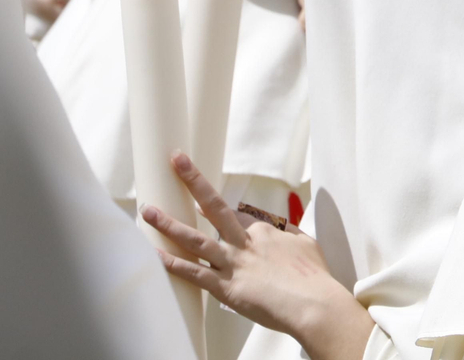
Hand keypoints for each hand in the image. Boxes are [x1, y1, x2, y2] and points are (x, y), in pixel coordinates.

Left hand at [144, 153, 373, 359]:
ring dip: (170, 224)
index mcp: (265, 232)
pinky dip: (174, 265)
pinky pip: (195, 274)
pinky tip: (155, 256)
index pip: (235, 215)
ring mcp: (234, 264)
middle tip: (176, 160)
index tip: (196, 200)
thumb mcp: (307, 245)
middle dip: (194, 182)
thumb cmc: (315, 277)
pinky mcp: (227, 287)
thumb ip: (291, 234)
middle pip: (216, 207)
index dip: (212, 206)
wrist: (314, 303)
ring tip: (148, 210)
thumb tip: (285, 229)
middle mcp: (246, 243)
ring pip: (197, 239)